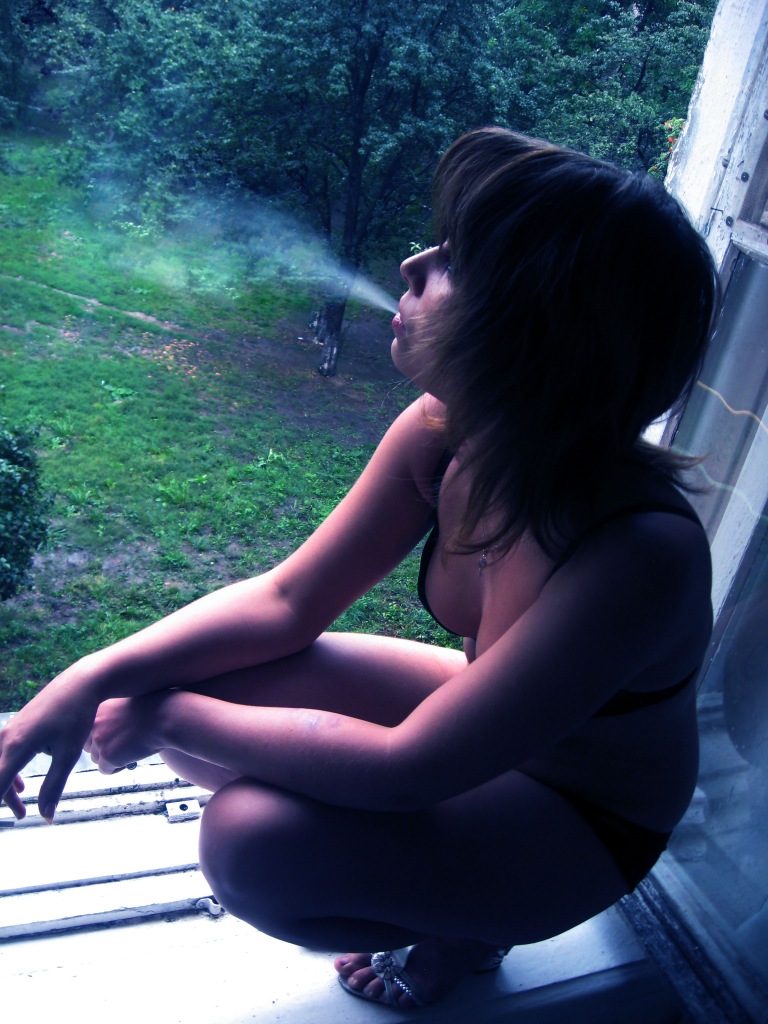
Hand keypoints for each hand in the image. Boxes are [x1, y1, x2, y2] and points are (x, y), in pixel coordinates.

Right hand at [0, 678, 98, 822]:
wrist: (80, 683)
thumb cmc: (76, 717)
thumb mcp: (68, 755)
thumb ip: (54, 787)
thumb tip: (46, 818)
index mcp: (17, 747)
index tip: (11, 817)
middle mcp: (6, 738)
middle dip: (4, 799)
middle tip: (22, 816)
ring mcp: (9, 729)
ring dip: (5, 785)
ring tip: (22, 803)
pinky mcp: (16, 725)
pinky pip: (3, 752)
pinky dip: (8, 769)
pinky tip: (20, 782)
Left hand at [85, 693, 166, 773]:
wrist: (168, 716)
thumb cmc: (156, 710)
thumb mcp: (128, 706)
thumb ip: (113, 717)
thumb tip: (108, 739)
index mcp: (99, 707)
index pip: (88, 728)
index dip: (102, 735)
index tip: (115, 736)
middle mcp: (94, 722)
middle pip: (88, 745)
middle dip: (103, 748)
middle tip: (121, 747)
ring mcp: (99, 739)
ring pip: (97, 759)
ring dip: (111, 758)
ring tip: (130, 752)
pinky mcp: (107, 755)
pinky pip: (105, 770)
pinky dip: (117, 768)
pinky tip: (131, 759)